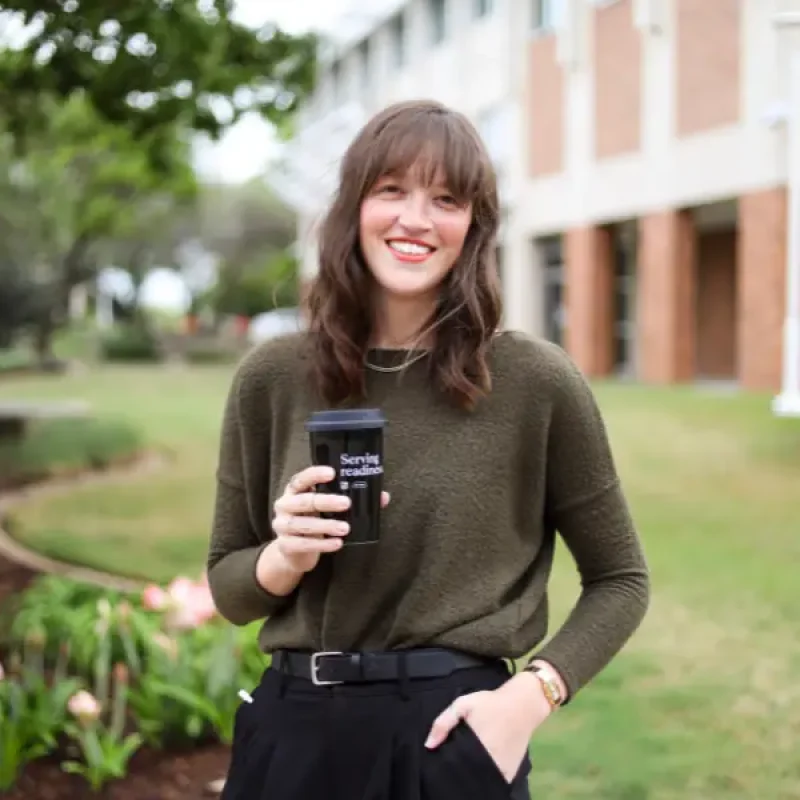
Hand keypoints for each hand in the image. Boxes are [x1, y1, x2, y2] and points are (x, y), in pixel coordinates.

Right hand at [271, 465, 389, 573]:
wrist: (292, 551)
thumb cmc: (313, 521)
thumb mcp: (327, 509)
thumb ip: (351, 500)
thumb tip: (383, 497)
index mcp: (294, 491)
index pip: (301, 478)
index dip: (315, 474)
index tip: (332, 473)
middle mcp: (284, 505)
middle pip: (304, 501)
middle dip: (326, 502)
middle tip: (346, 503)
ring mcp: (282, 526)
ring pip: (303, 524)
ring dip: (326, 525)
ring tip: (345, 528)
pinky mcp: (285, 545)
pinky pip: (303, 544)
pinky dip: (322, 544)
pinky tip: (337, 543)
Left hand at [424, 672, 551, 781]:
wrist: (523, 704)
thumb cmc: (491, 703)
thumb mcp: (463, 704)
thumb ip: (444, 723)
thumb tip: (429, 745)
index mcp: (476, 747)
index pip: (455, 767)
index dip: (446, 767)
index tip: (440, 762)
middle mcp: (490, 763)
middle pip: (467, 776)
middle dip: (458, 772)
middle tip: (453, 761)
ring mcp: (502, 771)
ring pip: (481, 781)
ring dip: (472, 776)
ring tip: (465, 764)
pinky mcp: (511, 773)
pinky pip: (494, 782)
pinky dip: (486, 779)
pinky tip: (479, 769)